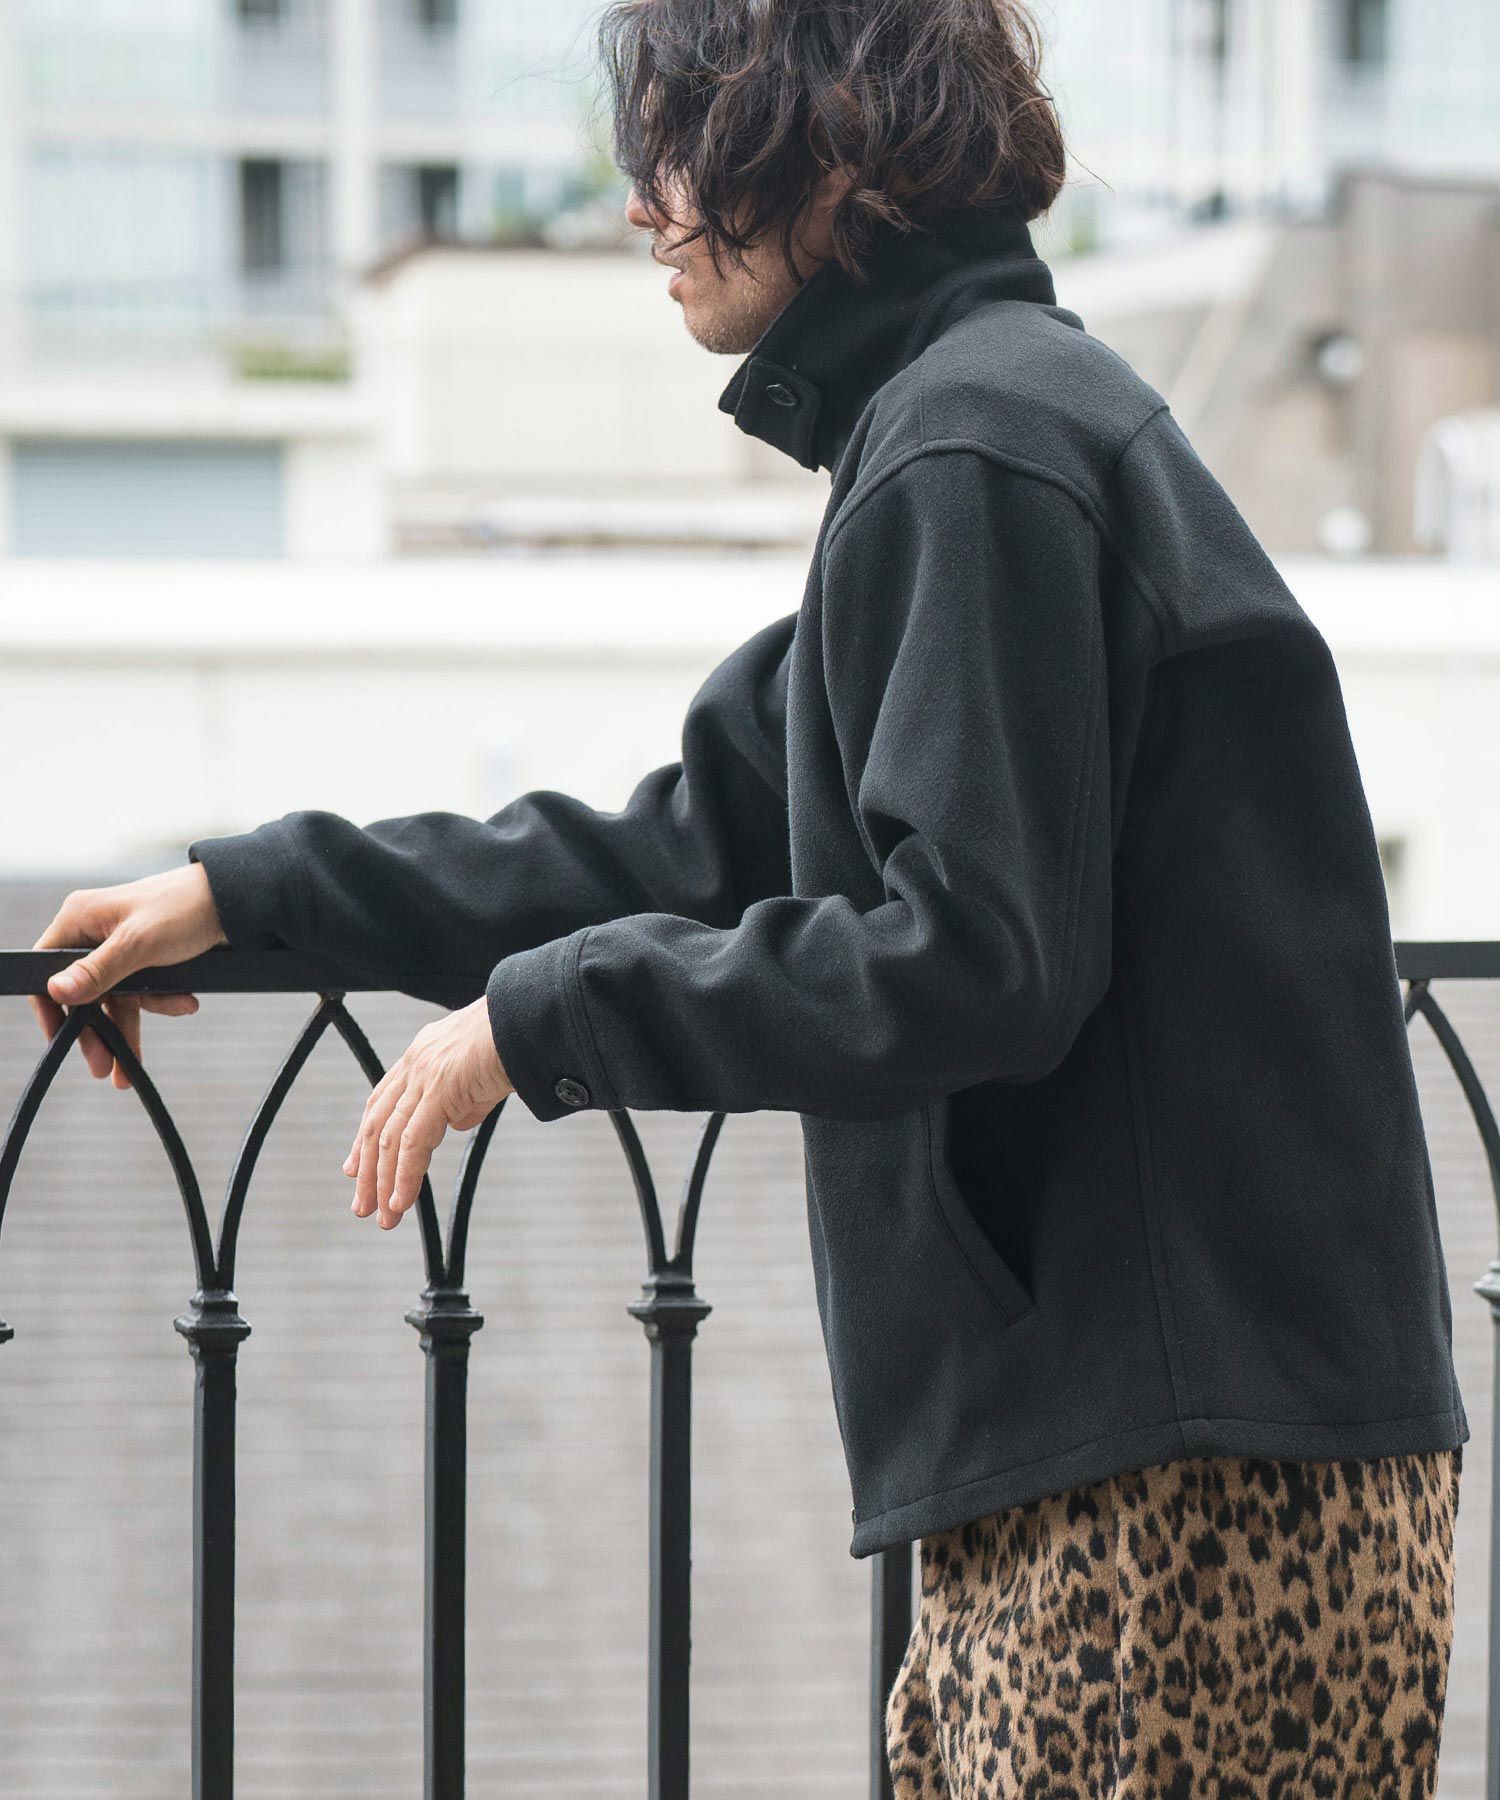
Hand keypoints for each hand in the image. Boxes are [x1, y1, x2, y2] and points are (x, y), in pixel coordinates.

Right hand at [31, 864, 228, 1088]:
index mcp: (81, 918)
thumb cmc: (185, 909)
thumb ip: (98, 971)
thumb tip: (56, 990)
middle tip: (103, 1067)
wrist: (239, 902)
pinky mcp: (147, 957)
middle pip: (82, 991)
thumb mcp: (139, 944)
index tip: (61, 1039)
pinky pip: (143, 991)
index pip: (47, 968)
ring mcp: (122, 946)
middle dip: (96, 1031)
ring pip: (115, 997)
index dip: (51, 1006)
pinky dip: (162, 1003)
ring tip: (133, 1067)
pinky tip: (186, 1005)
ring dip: (129, 1028)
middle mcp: (96, 931)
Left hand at [344, 998, 513, 1229]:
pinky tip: (401, 1201)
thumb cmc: (518, 1041)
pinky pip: (414, 1142)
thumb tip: (454, 1123)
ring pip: (390, 1138)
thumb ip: (464, 1100)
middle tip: (362, 1204)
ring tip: (384, 1216)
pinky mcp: (440, 1090)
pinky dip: (405, 1175)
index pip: (382, 1101)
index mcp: (422, 1052)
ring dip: (383, 1182)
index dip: (365, 1137)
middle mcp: (415, 1062)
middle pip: (377, 1124)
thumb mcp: (483, 1075)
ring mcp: (424, 1076)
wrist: (531, 1020)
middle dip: (367, 1169)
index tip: (355, 1167)